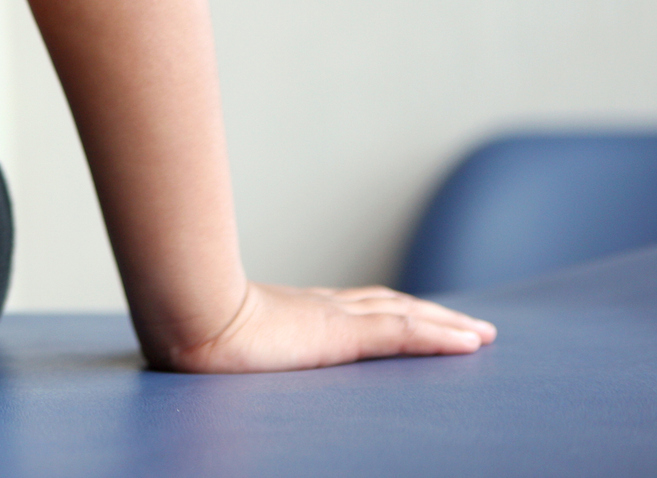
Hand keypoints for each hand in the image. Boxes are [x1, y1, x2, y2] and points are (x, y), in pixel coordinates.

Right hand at [153, 280, 496, 372]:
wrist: (186, 318)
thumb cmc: (187, 332)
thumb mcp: (216, 340)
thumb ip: (229, 347)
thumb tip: (206, 364)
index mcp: (292, 312)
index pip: (354, 307)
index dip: (389, 309)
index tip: (415, 313)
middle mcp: (319, 308)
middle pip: (390, 305)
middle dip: (430, 314)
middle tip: (469, 326)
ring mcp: (332, 318)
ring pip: (406, 316)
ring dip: (447, 324)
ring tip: (483, 334)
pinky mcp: (341, 335)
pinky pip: (404, 334)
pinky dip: (441, 336)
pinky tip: (471, 342)